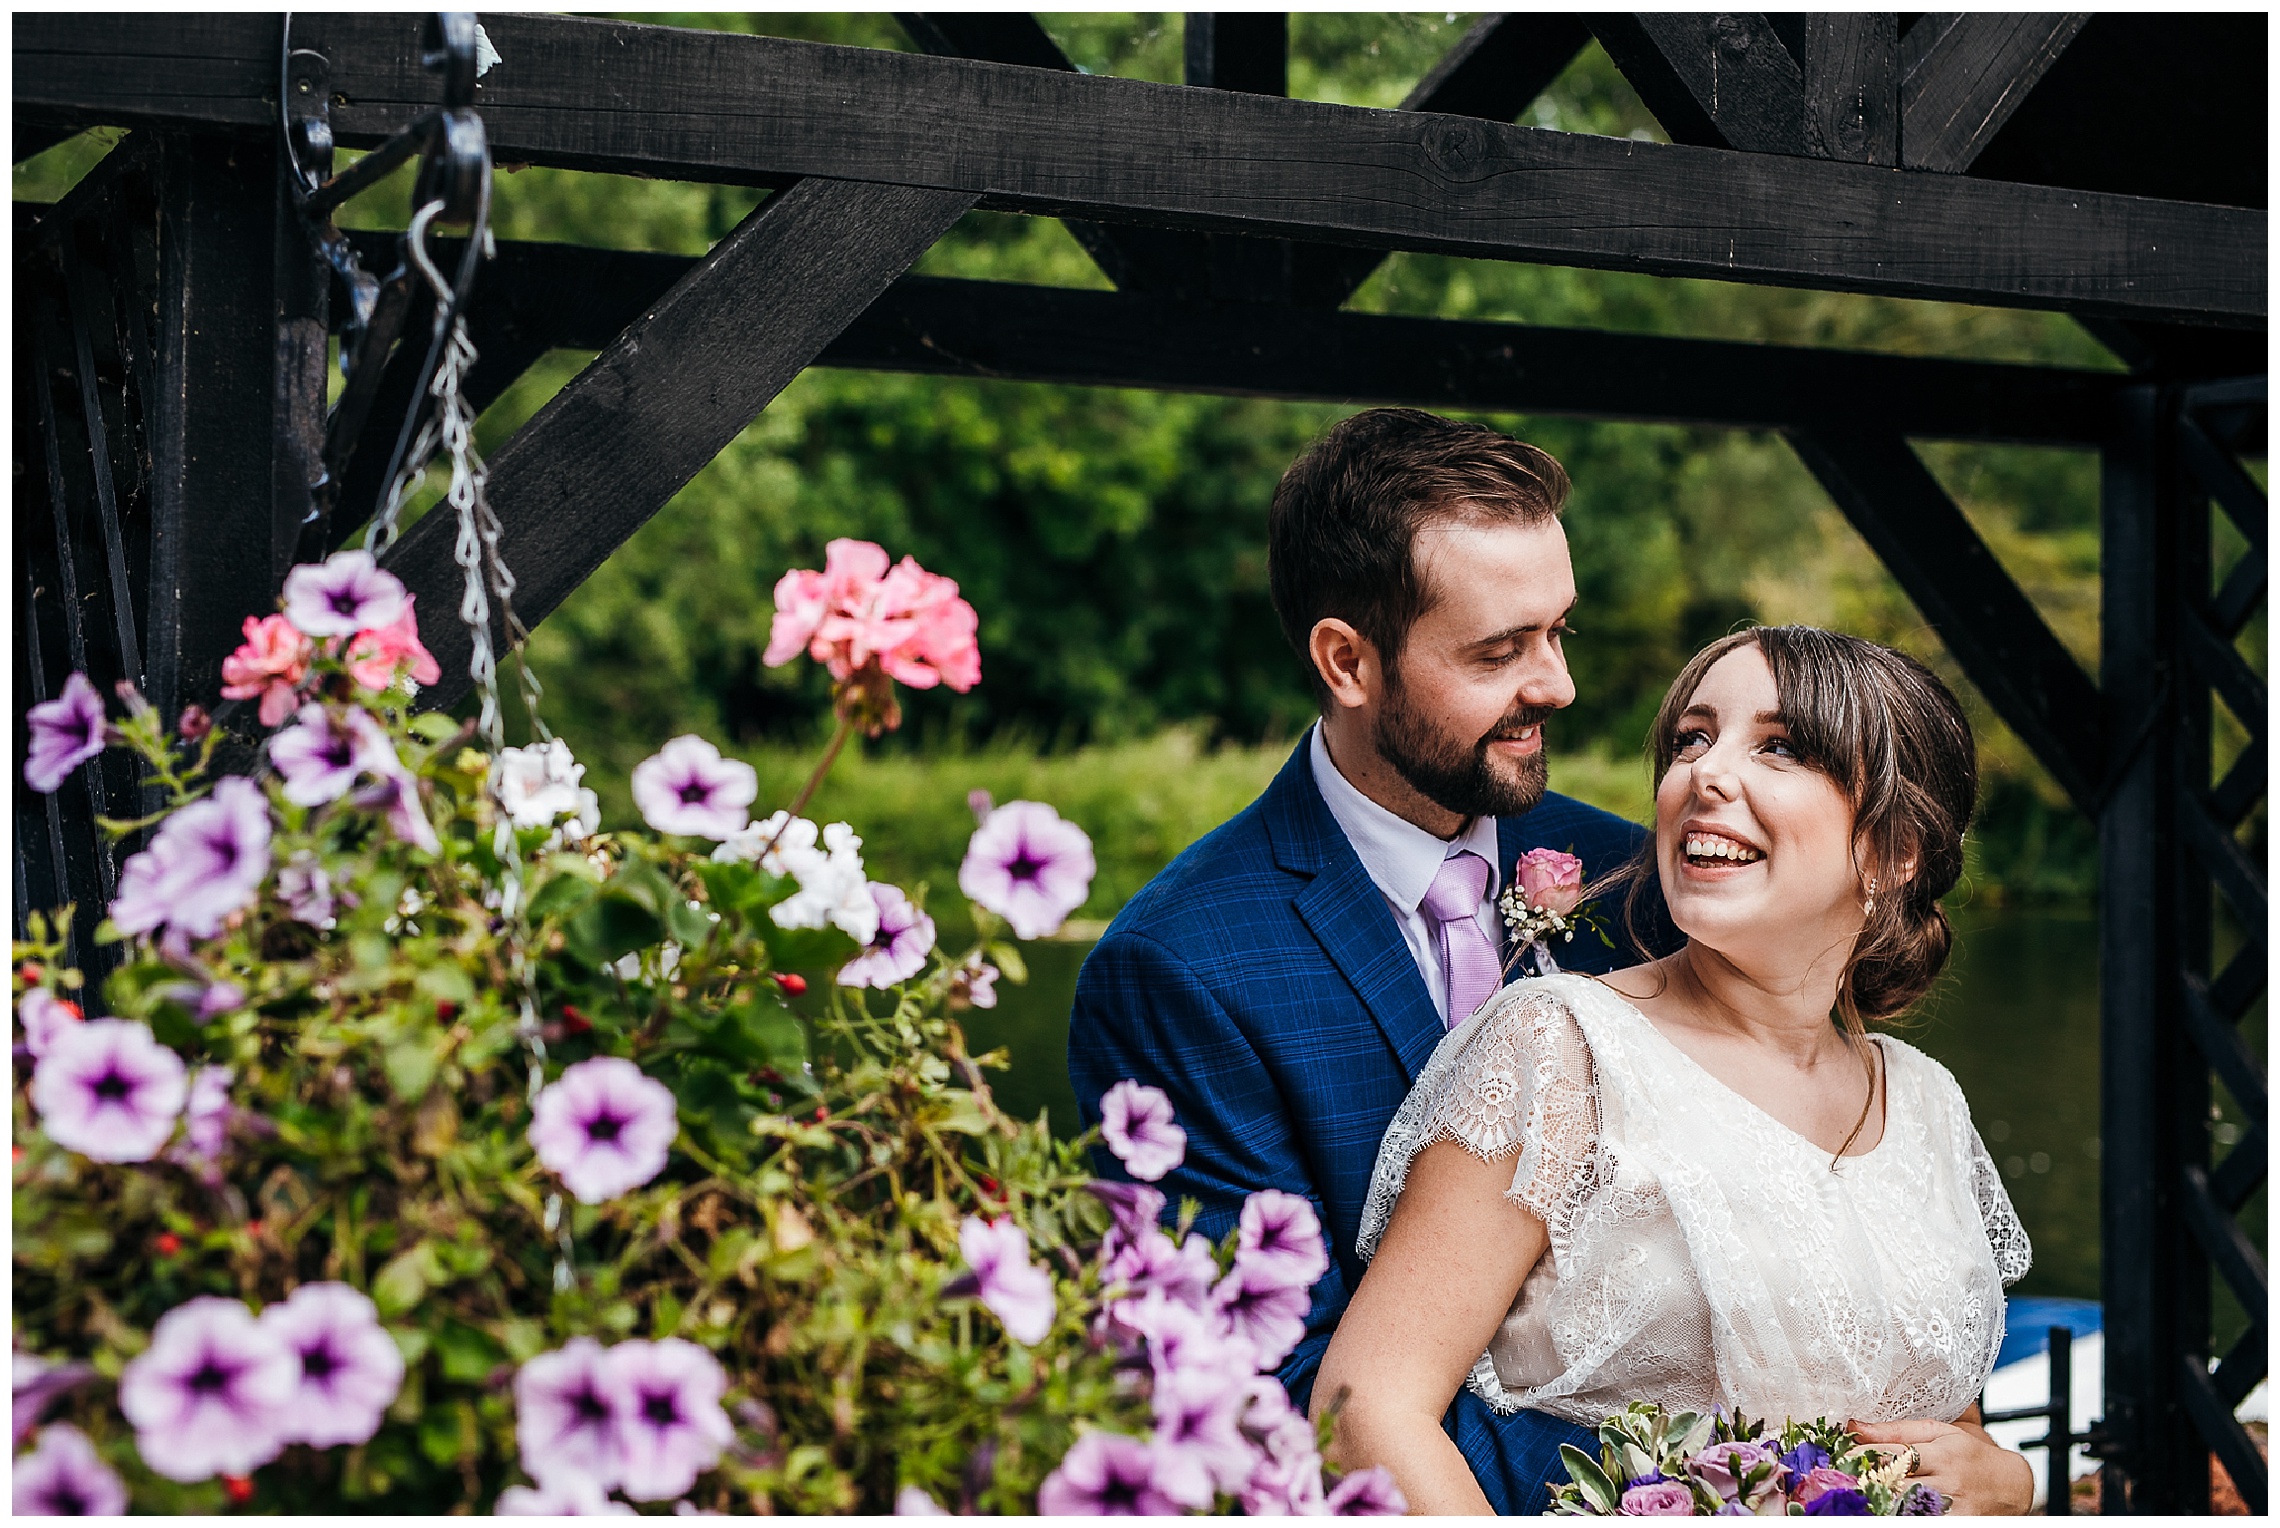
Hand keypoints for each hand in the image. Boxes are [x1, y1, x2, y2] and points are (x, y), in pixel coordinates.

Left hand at [1847, 1417, 2036, 1515]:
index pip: (1890, 1454)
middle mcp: (1946, 1482)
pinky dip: (1899, 1512)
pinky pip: (1921, 1519)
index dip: (1859, 1455)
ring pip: (1904, 1505)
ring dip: (1877, 1499)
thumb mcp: (1939, 1432)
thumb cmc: (1972, 1455)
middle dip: (1864, 1479)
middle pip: (1895, 1483)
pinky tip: (1881, 1507)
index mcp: (1940, 1453)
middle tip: (1837, 1477)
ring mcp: (1951, 1507)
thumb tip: (1854, 1426)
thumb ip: (1896, 1430)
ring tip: (1854, 1494)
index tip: (1835, 1454)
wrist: (2011, 1486)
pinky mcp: (1957, 1523)